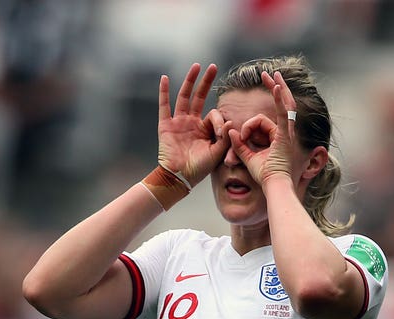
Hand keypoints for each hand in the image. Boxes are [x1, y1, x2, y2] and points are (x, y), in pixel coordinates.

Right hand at [157, 63, 230, 186]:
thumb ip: (224, 137)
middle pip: (199, 97)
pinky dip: (163, 92)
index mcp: (204, 129)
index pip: (214, 114)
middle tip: (214, 66)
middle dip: (206, 82)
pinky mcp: (166, 125)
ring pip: (184, 96)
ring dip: (190, 81)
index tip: (220, 132)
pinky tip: (165, 78)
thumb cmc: (199, 168)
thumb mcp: (217, 152)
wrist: (180, 178)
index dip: (219, 121)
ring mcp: (178, 122)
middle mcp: (191, 122)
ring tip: (196, 66)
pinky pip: (164, 106)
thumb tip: (230, 121)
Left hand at [228, 71, 296, 184]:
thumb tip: (231, 132)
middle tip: (269, 74)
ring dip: (277, 88)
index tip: (247, 125)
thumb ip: (239, 144)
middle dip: (276, 88)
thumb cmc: (263, 175)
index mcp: (279, 137)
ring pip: (283, 105)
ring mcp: (287, 133)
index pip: (268, 118)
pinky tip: (276, 87)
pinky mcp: (285, 135)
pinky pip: (282, 113)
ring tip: (270, 74)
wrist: (273, 185)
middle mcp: (286, 132)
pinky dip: (279, 100)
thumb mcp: (248, 156)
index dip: (256, 117)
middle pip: (284, 104)